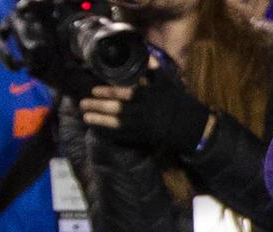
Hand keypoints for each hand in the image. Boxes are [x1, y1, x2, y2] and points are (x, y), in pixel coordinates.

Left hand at [78, 59, 210, 152]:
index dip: (108, 92)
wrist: (189, 126)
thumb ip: (153, 69)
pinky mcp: (142, 137)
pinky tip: (97, 129)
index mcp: (149, 96)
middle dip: (98, 107)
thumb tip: (144, 53)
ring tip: (85, 117)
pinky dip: (109, 132)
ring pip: (117, 124)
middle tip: (82, 103)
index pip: (125, 93)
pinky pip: (123, 135)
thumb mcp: (167, 82)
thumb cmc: (177, 101)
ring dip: (100, 120)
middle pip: (117, 109)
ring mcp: (142, 126)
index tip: (94, 90)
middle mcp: (143, 112)